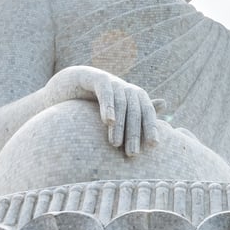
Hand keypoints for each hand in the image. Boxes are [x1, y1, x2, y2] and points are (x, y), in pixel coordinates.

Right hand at [48, 66, 163, 155]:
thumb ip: (137, 109)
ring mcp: (110, 80)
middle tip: (132, 153)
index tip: (154, 146)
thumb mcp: (115, 110)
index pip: (147, 110)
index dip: (151, 126)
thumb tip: (164, 103)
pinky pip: (105, 90)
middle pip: (135, 109)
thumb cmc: (90, 103)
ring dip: (120, 125)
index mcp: (133, 95)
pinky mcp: (93, 76)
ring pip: (121, 102)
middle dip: (135, 132)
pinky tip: (108, 121)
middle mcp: (124, 86)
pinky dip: (108, 105)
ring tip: (116, 144)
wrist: (64, 86)